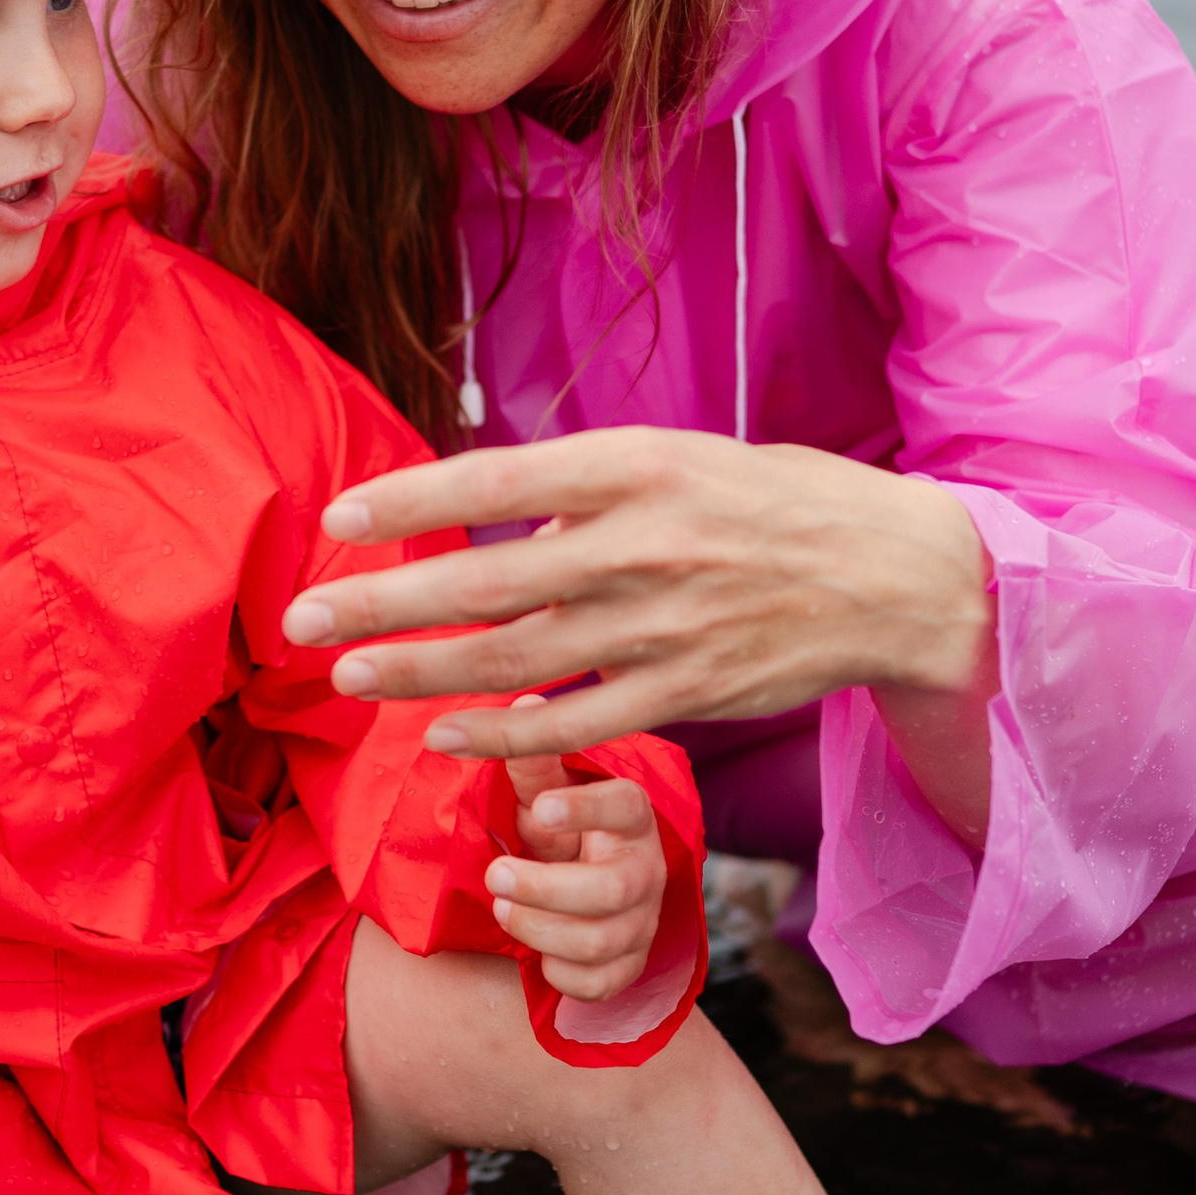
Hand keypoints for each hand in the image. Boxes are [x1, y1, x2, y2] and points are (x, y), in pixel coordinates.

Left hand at [283, 425, 993, 769]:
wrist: (894, 574)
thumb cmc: (769, 503)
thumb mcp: (679, 459)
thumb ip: (583, 493)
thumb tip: (499, 529)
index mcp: (637, 465)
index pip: (499, 477)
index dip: (413, 501)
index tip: (339, 519)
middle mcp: (645, 543)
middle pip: (488, 582)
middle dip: (384, 605)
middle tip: (302, 620)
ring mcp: (665, 627)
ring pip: (517, 661)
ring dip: (421, 675)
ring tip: (348, 678)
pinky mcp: (687, 693)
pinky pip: (576, 722)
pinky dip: (504, 735)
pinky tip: (445, 734)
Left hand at [483, 702, 666, 1003]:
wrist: (576, 890)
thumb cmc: (557, 830)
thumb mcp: (543, 795)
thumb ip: (533, 763)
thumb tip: (522, 705)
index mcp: (628, 817)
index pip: (625, 806)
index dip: (586, 810)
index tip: (541, 811)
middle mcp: (645, 869)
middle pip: (612, 889)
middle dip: (545, 887)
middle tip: (494, 874)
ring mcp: (642, 921)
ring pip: (602, 939)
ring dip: (540, 928)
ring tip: (501, 909)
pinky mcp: (630, 965)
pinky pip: (601, 983)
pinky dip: (562, 973)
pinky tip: (537, 953)